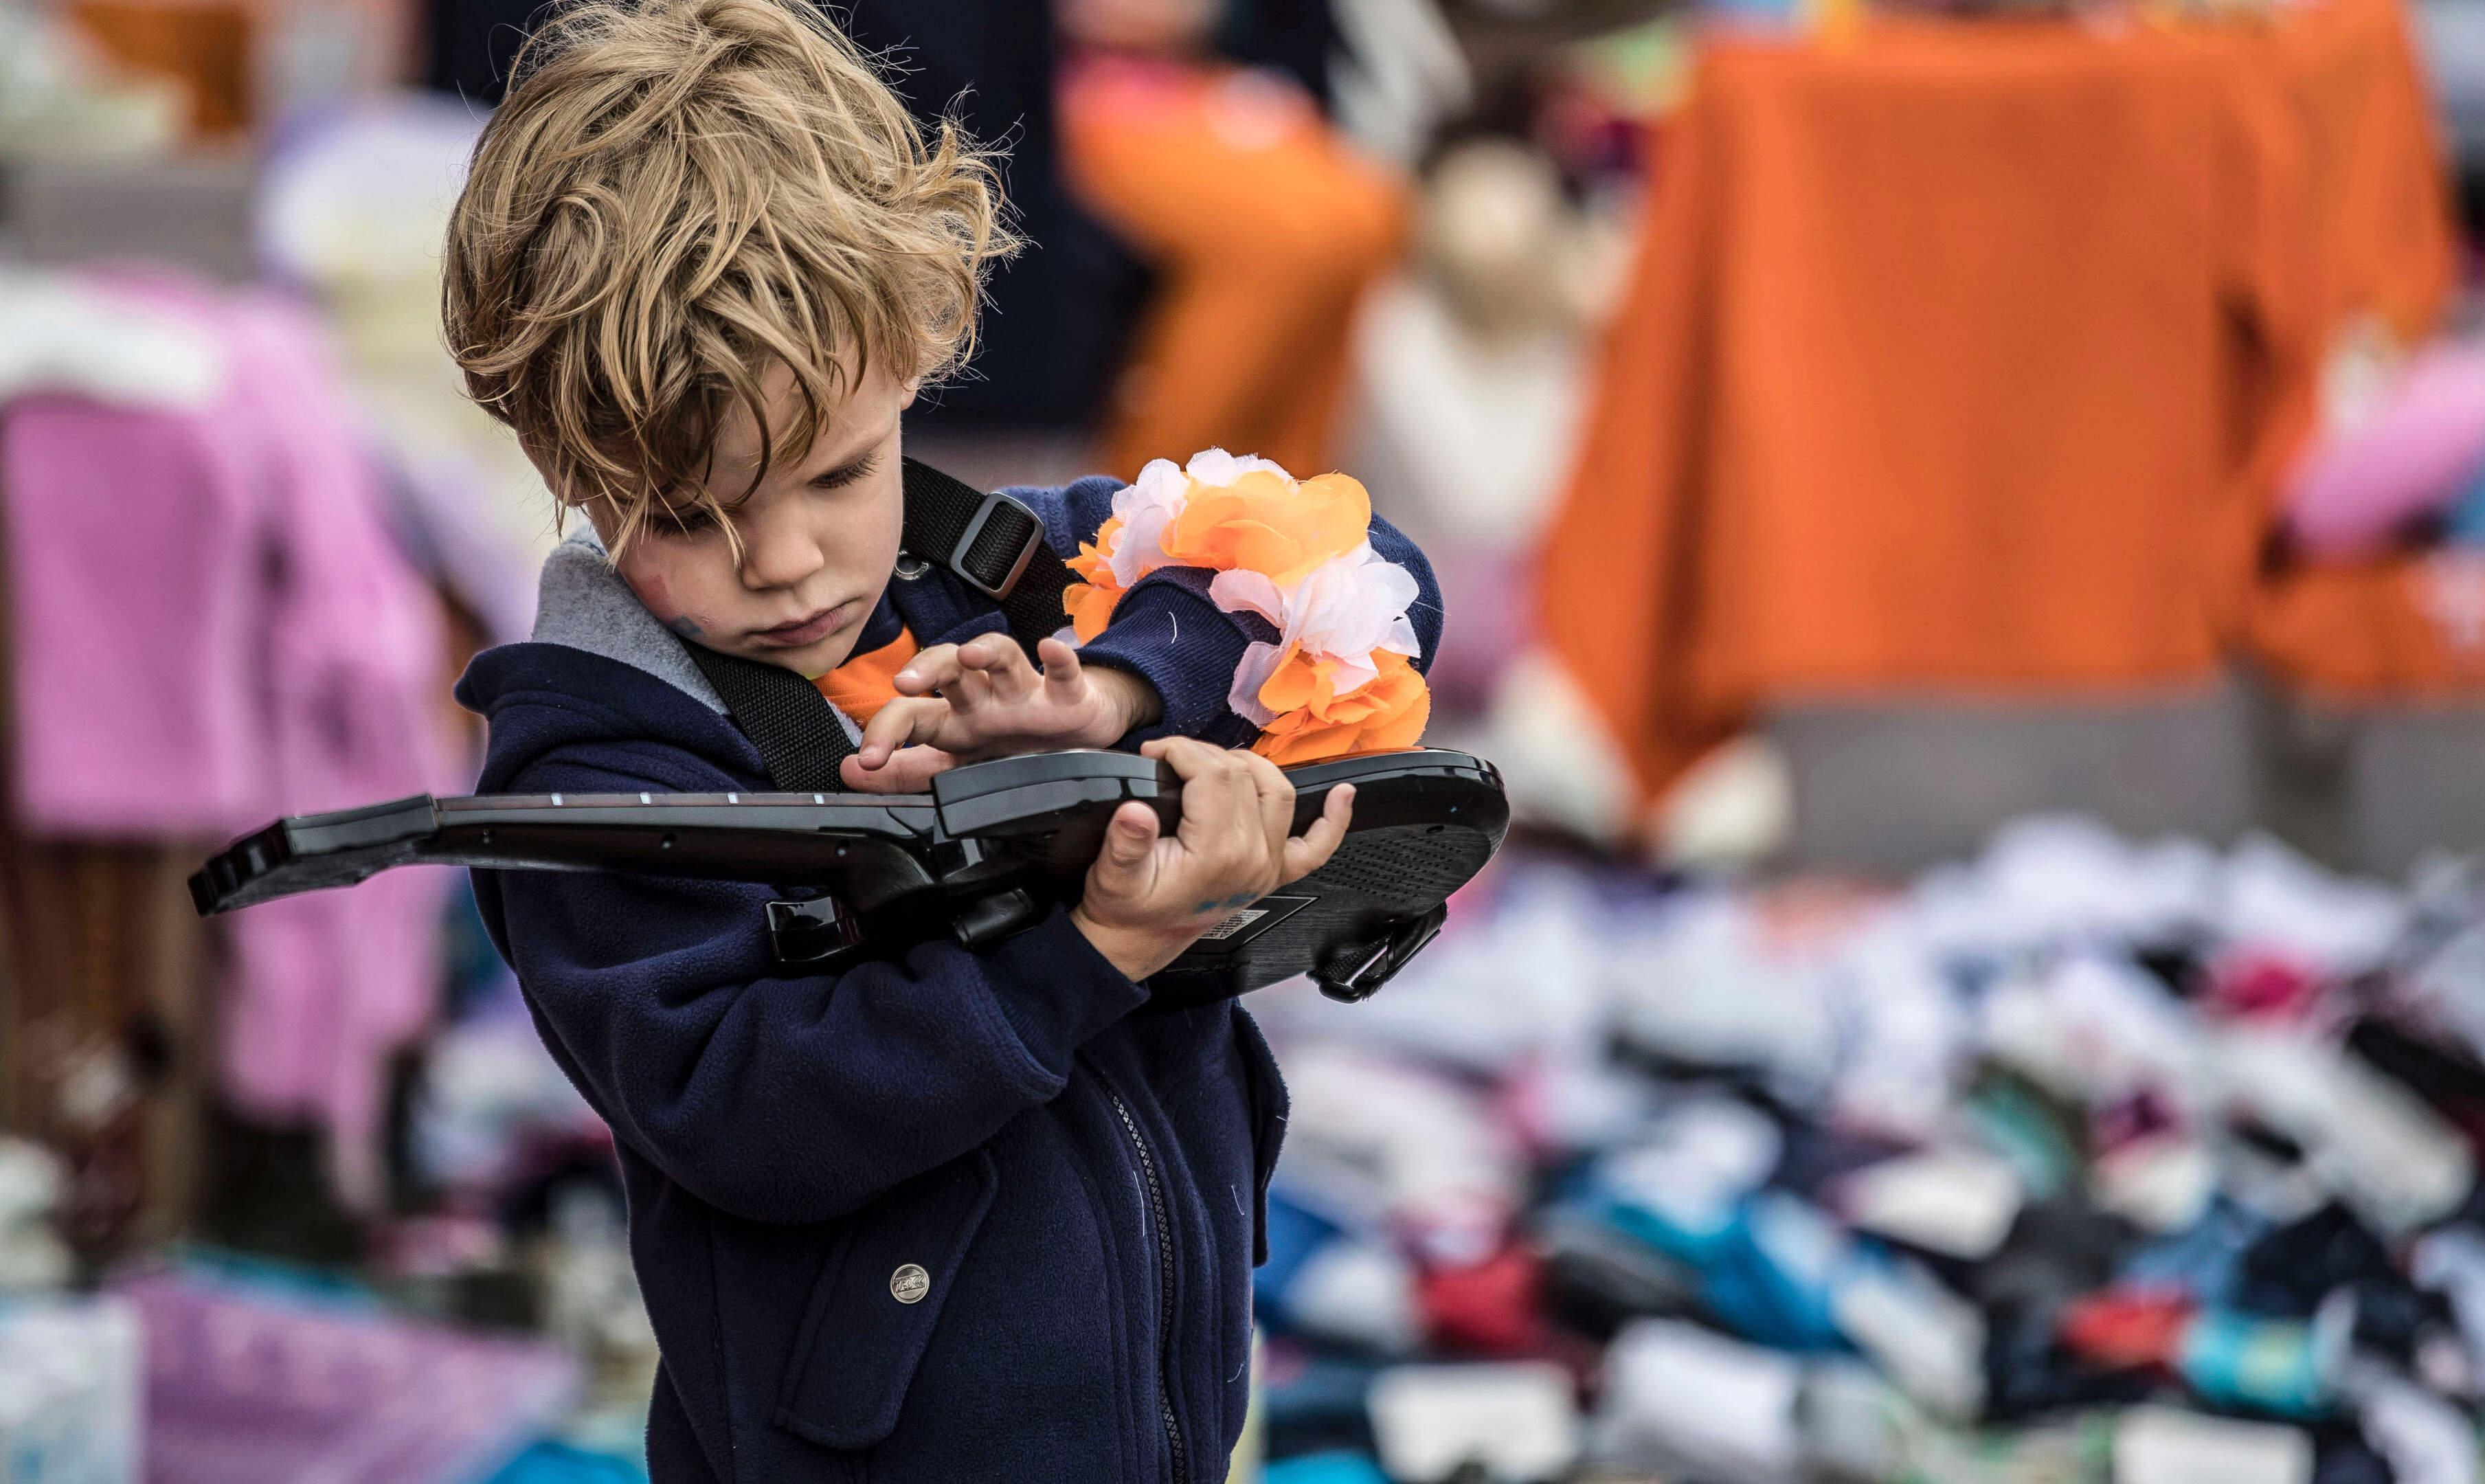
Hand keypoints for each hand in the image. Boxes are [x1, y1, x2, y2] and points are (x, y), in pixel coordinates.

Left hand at [840, 634, 1161, 792]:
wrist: (1075, 739)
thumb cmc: (1012, 743)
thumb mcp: (956, 763)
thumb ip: (906, 771)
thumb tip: (850, 771)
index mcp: (954, 718)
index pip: (911, 711)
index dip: (885, 731)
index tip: (868, 759)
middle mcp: (985, 698)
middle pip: (951, 666)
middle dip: (928, 668)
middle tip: (905, 682)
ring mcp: (1025, 693)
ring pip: (1002, 657)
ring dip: (985, 651)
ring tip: (970, 655)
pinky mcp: (1068, 696)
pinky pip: (1065, 674)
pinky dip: (1060, 661)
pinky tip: (1050, 650)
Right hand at [1071, 738, 1353, 980]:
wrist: (1138, 941)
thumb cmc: (1127, 908)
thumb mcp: (1111, 876)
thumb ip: (1125, 842)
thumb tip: (1134, 812)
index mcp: (1216, 854)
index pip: (1212, 774)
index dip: (1181, 750)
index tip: (1155, 752)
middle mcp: (1251, 857)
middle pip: (1243, 775)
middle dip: (1205, 754)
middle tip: (1174, 757)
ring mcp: (1268, 865)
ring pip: (1278, 792)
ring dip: (1251, 766)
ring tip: (1215, 762)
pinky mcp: (1274, 873)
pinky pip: (1315, 847)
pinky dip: (1333, 821)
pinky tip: (1342, 795)